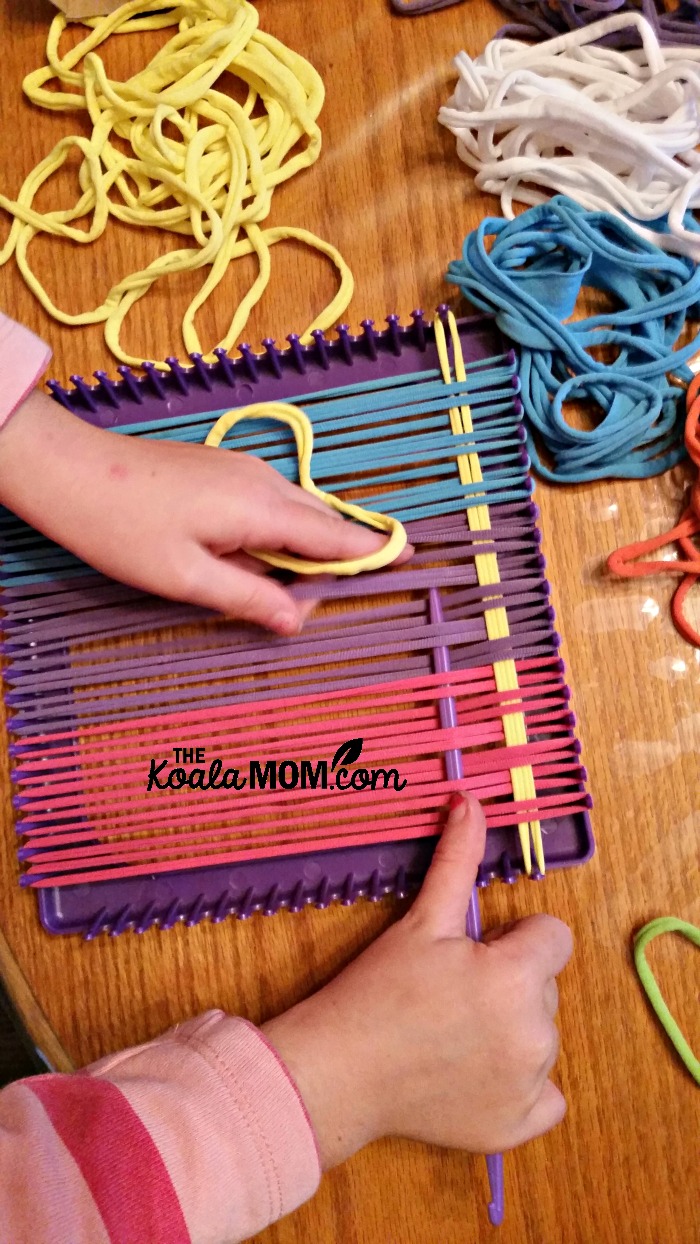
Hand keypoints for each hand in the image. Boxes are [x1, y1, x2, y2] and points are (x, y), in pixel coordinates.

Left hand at [0, 390, 410, 634]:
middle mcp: (263, 481)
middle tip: (333, 601)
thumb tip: (298, 620)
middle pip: (322, 522)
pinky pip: (272, 503)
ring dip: (305, 547)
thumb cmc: (122, 529)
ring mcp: (244, 469)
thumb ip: (250, 598)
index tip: (411, 560)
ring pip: (297, 511)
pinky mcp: (224, 469)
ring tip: (295, 589)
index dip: (373, 551)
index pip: (335, 534)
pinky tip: (259, 559)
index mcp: (262, 508)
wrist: (70, 471)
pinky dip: (281, 532)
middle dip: (337, 558)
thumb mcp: (187, 579)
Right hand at [263, 794, 571, 1166]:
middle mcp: (535, 1033)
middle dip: (510, 983)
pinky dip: (521, 1088)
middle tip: (453, 993)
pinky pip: (546, 1097)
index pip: (552, 937)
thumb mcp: (422, 920)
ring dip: (511, 1030)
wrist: (340, 1071)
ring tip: (453, 1032)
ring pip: (542, 1036)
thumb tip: (470, 801)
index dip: (513, 939)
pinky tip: (476, 1074)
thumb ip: (457, 859)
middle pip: (546, 987)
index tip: (474, 953)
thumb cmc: (377, 991)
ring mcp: (528, 1084)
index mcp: (517, 977)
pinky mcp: (516, 1124)